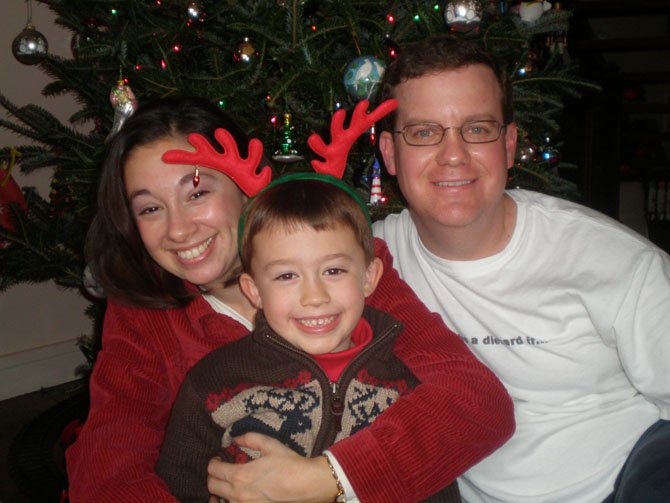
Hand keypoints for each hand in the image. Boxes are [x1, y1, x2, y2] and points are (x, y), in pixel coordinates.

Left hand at [207, 432, 337, 502]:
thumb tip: (234, 439)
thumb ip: (249, 438)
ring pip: (219, 500)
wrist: (307, 485)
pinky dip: (227, 501)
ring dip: (218, 491)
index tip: (218, 457)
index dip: (213, 461)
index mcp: (240, 475)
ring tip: (224, 484)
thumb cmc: (289, 464)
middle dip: (213, 475)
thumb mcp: (270, 445)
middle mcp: (238, 494)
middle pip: (212, 486)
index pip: (214, 470)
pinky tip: (231, 497)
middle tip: (220, 468)